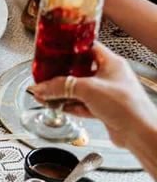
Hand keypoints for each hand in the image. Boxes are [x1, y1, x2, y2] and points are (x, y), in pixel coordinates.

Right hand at [31, 42, 152, 146]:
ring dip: (62, 93)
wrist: (139, 132)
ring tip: (45, 93)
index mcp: (111, 62)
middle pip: (79, 71)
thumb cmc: (127, 105)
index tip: (55, 50)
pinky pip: (82, 104)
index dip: (70, 48)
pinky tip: (58, 106)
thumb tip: (42, 87)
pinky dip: (69, 105)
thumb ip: (61, 87)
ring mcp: (106, 93)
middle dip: (61, 75)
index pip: (87, 48)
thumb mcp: (88, 89)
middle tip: (46, 75)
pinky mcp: (103, 109)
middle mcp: (109, 76)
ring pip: (79, 89)